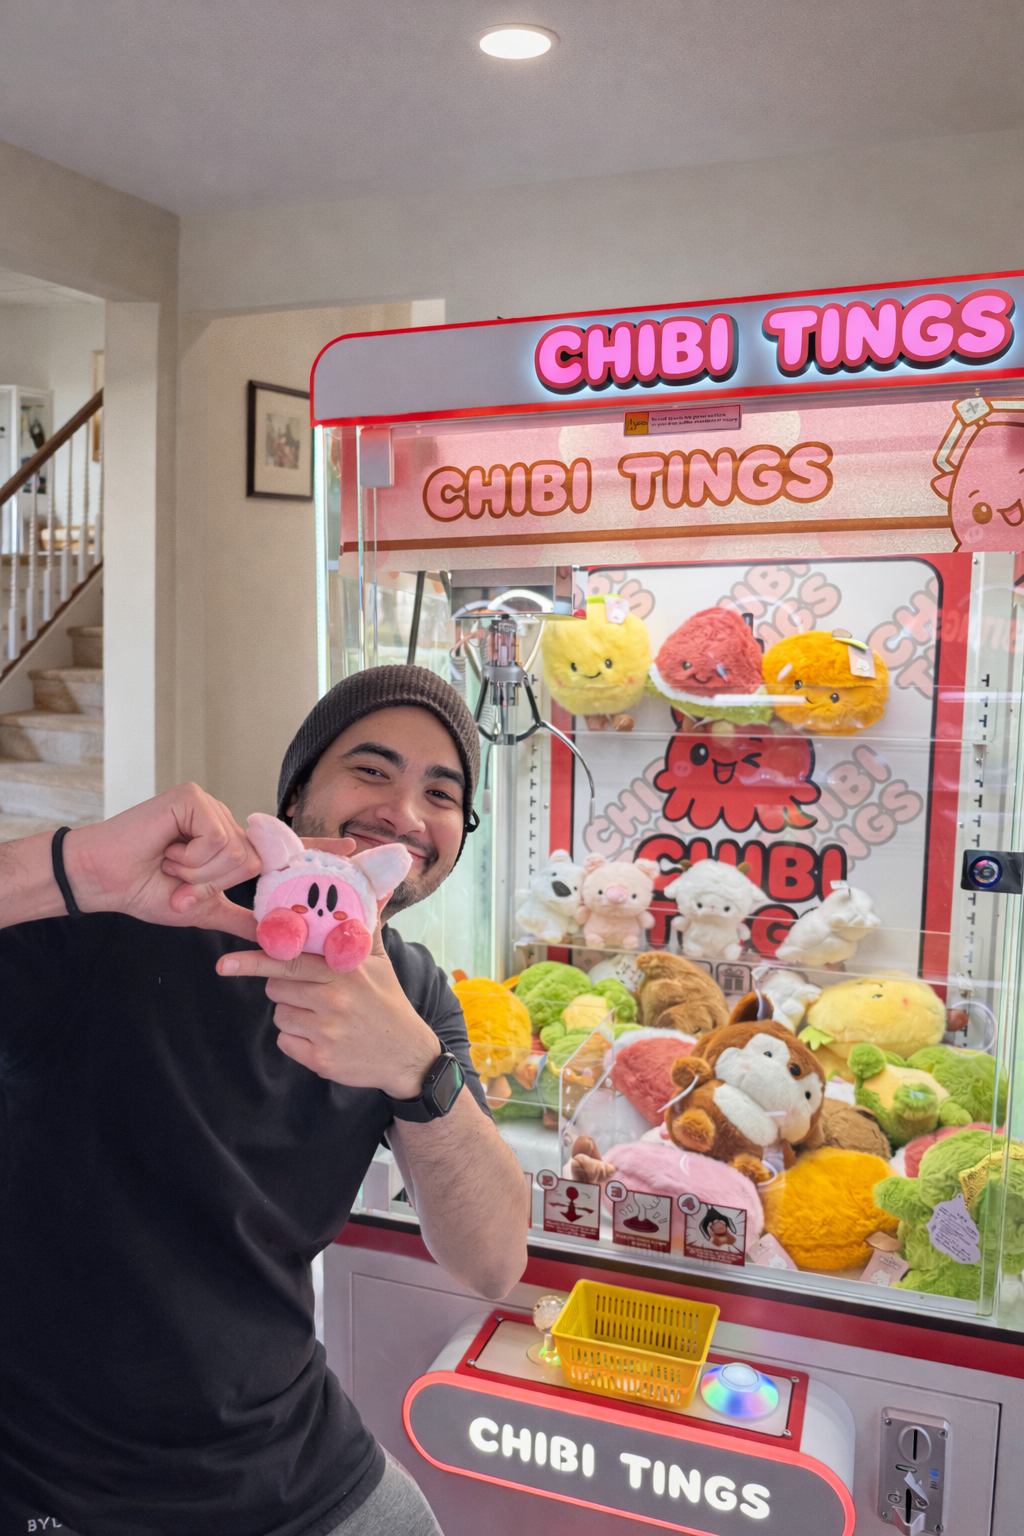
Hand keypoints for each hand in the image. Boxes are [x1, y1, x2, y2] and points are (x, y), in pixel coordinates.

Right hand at [62, 783, 353, 940]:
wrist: (102, 879)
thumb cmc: (146, 889)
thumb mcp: (200, 910)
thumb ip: (239, 919)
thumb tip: (273, 937)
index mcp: (229, 846)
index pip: (278, 848)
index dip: (316, 847)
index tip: (353, 850)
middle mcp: (224, 822)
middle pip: (254, 860)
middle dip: (215, 882)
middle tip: (178, 880)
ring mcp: (210, 806)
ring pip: (237, 851)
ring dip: (200, 872)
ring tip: (169, 865)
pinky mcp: (193, 798)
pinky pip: (218, 839)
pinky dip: (193, 856)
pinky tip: (167, 850)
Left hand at [216, 902, 439, 1096]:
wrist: (407, 1056)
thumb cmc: (388, 1004)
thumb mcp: (381, 962)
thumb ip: (367, 927)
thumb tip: (377, 889)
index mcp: (344, 970)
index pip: (289, 960)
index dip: (256, 959)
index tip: (226, 962)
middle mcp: (333, 999)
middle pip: (277, 987)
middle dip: (286, 987)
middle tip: (311, 991)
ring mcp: (326, 1031)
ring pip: (279, 1015)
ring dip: (294, 1015)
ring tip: (324, 1016)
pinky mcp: (320, 1058)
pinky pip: (285, 1042)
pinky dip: (297, 1041)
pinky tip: (323, 1038)